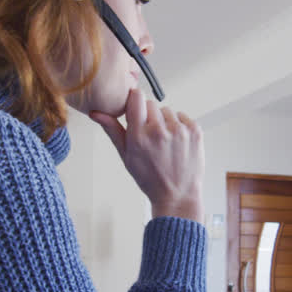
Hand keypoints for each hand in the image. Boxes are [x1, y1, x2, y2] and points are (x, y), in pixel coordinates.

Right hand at [91, 88, 203, 221]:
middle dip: (149, 116)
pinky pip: (182, 117)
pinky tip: (176, 143)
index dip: (134, 101)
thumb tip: (96, 112)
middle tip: (150, 136)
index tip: (135, 108)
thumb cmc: (150, 178)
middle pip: (151, 104)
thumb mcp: (126, 156)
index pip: (136, 97)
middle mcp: (159, 131)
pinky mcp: (195, 131)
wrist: (177, 195)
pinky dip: (179, 126)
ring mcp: (179, 130)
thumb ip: (112, 130)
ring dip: (165, 121)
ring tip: (164, 142)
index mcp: (139, 136)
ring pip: (167, 111)